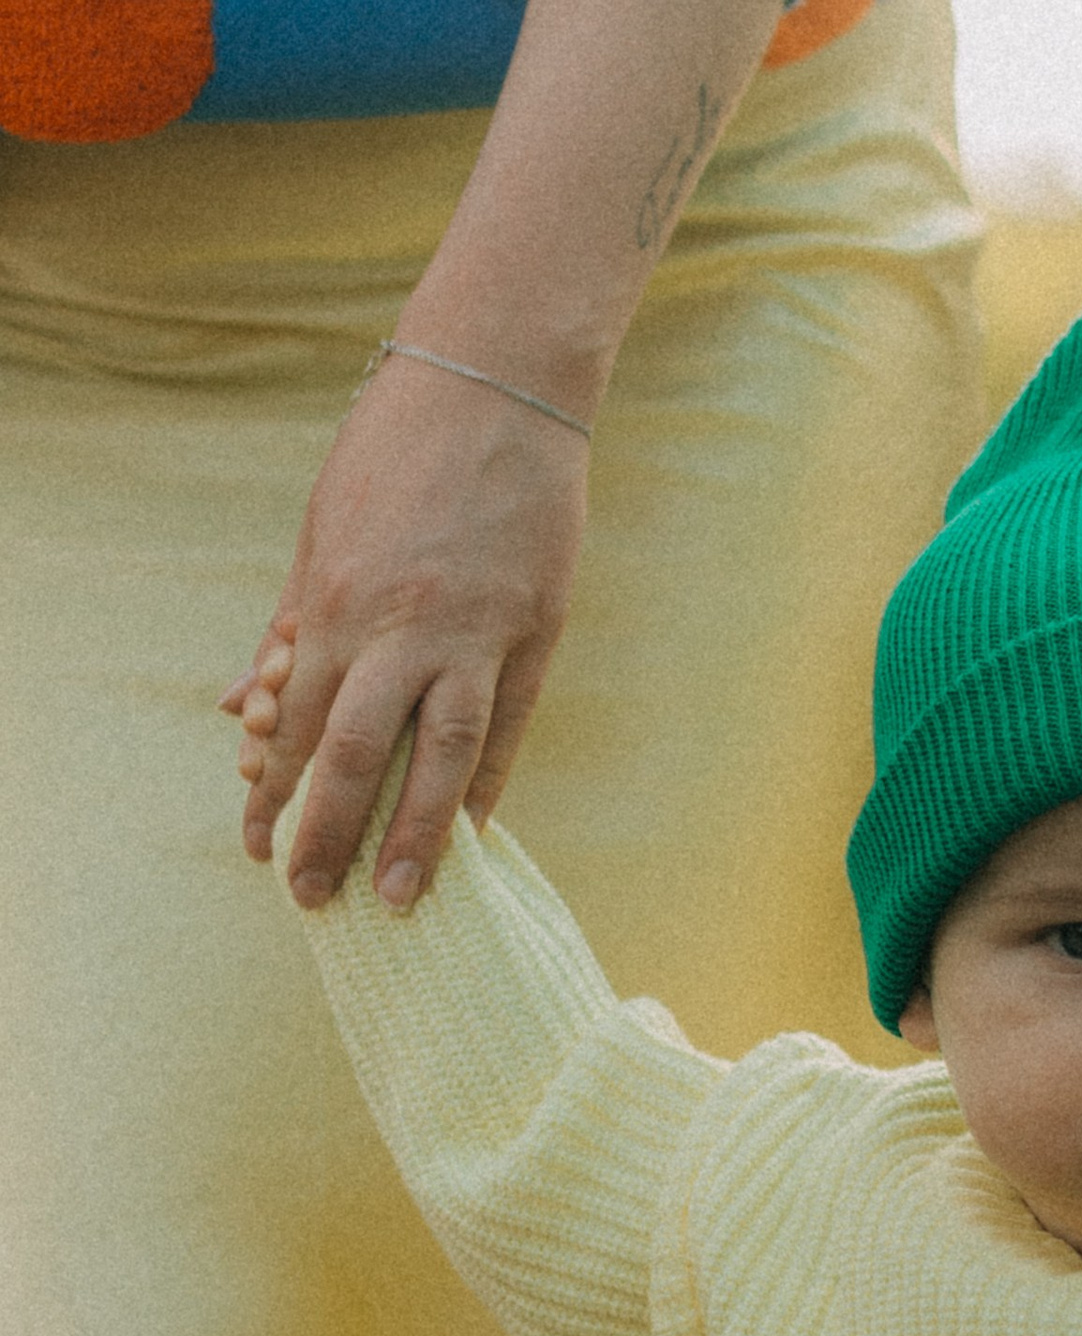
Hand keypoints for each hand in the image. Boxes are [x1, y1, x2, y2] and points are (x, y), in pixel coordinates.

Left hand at [223, 347, 589, 908]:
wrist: (495, 382)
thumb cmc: (395, 450)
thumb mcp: (323, 532)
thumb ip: (289, 626)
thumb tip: (241, 708)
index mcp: (338, 600)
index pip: (299, 723)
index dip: (275, 792)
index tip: (259, 847)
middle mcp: (402, 628)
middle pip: (360, 755)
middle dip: (332, 833)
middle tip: (314, 900)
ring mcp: (475, 634)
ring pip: (442, 758)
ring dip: (417, 836)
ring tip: (403, 899)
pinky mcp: (535, 631)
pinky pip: (505, 728)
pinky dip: (485, 785)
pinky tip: (469, 834)